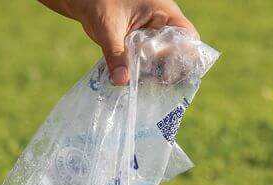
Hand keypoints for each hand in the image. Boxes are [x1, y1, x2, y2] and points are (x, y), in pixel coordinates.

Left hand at [39, 0, 196, 84]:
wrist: (85, 2)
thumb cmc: (100, 3)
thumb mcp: (109, 29)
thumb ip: (115, 54)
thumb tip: (122, 81)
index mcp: (163, 12)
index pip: (187, 34)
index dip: (186, 55)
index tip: (173, 73)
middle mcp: (161, 23)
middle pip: (177, 50)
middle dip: (169, 69)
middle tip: (158, 85)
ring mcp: (151, 34)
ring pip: (161, 57)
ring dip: (155, 73)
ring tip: (147, 87)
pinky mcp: (139, 43)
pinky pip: (146, 60)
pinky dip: (142, 71)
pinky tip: (136, 84)